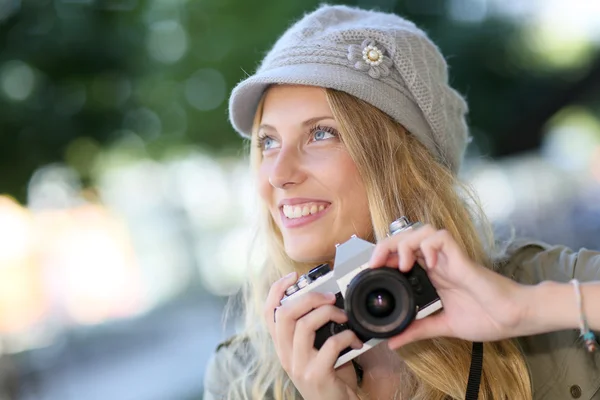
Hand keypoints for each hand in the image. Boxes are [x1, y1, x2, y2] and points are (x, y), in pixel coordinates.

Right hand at [264, 273, 363, 399]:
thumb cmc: (331, 377)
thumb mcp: (316, 350)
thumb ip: (314, 329)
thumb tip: (328, 298)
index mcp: (283, 346)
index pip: (269, 313)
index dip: (276, 291)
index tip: (292, 276)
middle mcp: (285, 355)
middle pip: (284, 314)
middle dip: (308, 297)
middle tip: (328, 297)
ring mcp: (298, 366)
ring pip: (304, 325)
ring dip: (328, 313)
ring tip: (344, 316)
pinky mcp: (315, 375)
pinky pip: (329, 345)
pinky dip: (346, 336)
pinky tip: (355, 340)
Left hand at [368, 224, 529, 348]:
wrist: (513, 318)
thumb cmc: (485, 318)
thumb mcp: (442, 325)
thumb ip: (418, 330)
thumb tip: (393, 342)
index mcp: (431, 275)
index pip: (401, 254)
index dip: (383, 257)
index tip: (370, 273)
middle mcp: (437, 263)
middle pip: (406, 237)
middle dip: (386, 246)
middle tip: (376, 265)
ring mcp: (449, 259)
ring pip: (422, 231)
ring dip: (406, 243)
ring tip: (402, 265)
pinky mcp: (462, 259)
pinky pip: (443, 238)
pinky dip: (431, 245)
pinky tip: (429, 263)